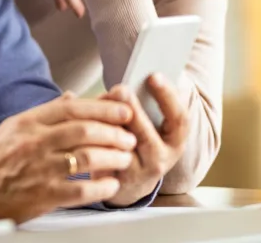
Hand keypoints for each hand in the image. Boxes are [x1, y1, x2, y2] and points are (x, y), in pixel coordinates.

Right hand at [0, 93, 137, 223]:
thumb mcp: (16, 126)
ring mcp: (40, 169)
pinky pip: (80, 190)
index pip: (72, 108)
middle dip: (114, 133)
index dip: (103, 107)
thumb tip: (73, 97)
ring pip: (86, 158)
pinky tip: (111, 184)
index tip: (124, 110)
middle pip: (84, 131)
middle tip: (129, 136)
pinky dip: (101, 187)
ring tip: (124, 159)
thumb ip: (47, 112)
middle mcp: (35, 143)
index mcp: (30, 122)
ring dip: (113, 157)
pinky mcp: (44, 196)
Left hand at [98, 75, 189, 206]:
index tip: (153, 76)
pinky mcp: (115, 181)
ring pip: (121, 146)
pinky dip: (91, 138)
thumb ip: (144, 101)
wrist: (131, 184)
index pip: (179, 119)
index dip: (167, 96)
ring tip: (98, 102)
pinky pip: (102, 158)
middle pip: (146, 133)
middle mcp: (161, 159)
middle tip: (120, 88)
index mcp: (175, 141)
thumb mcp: (153, 125)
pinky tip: (81, 121)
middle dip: (133, 109)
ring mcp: (138, 172)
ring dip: (108, 123)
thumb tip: (125, 79)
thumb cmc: (142, 141)